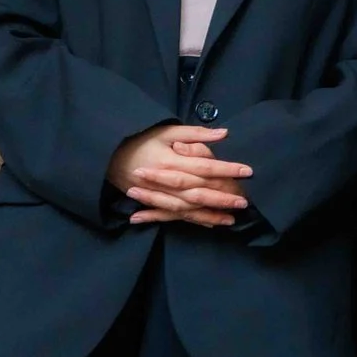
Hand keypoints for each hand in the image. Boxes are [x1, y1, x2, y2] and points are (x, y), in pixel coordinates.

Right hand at [108, 125, 248, 227]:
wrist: (109, 155)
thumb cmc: (141, 139)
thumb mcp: (167, 131)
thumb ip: (196, 134)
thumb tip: (224, 133)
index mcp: (170, 162)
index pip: (204, 167)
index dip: (226, 169)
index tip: (247, 171)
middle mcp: (165, 182)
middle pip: (197, 192)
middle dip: (221, 198)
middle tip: (244, 202)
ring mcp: (158, 195)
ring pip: (187, 209)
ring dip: (209, 215)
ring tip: (231, 219)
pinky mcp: (153, 202)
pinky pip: (174, 216)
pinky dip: (192, 220)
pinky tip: (209, 225)